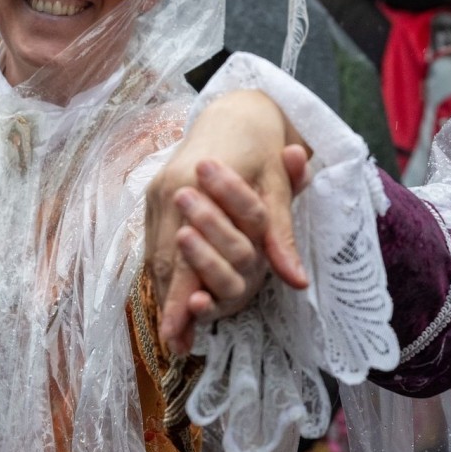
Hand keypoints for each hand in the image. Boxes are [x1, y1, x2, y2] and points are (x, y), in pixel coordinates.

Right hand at [145, 90, 309, 355]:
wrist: (235, 109)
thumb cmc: (262, 147)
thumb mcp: (277, 186)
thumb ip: (281, 235)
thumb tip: (296, 280)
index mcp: (194, 182)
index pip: (184, 252)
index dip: (181, 297)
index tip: (180, 334)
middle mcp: (166, 190)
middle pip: (164, 257)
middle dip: (168, 303)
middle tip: (173, 341)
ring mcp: (155, 194)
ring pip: (156, 252)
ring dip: (164, 291)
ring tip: (171, 331)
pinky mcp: (154, 198)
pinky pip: (154, 241)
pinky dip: (162, 271)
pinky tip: (169, 296)